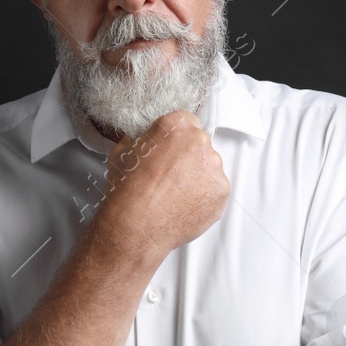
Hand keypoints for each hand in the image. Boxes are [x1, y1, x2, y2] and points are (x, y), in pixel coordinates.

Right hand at [96, 110, 229, 259]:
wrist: (137, 224)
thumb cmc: (128, 190)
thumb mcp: (123, 152)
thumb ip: (140, 140)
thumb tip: (140, 142)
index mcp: (176, 126)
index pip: (186, 121)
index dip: (176, 138)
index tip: (171, 150)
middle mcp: (199, 142)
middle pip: (200, 144)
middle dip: (188, 157)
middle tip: (171, 176)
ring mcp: (214, 167)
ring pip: (210, 167)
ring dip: (198, 177)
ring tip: (176, 194)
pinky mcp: (222, 191)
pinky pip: (215, 189)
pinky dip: (204, 196)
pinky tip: (185, 204)